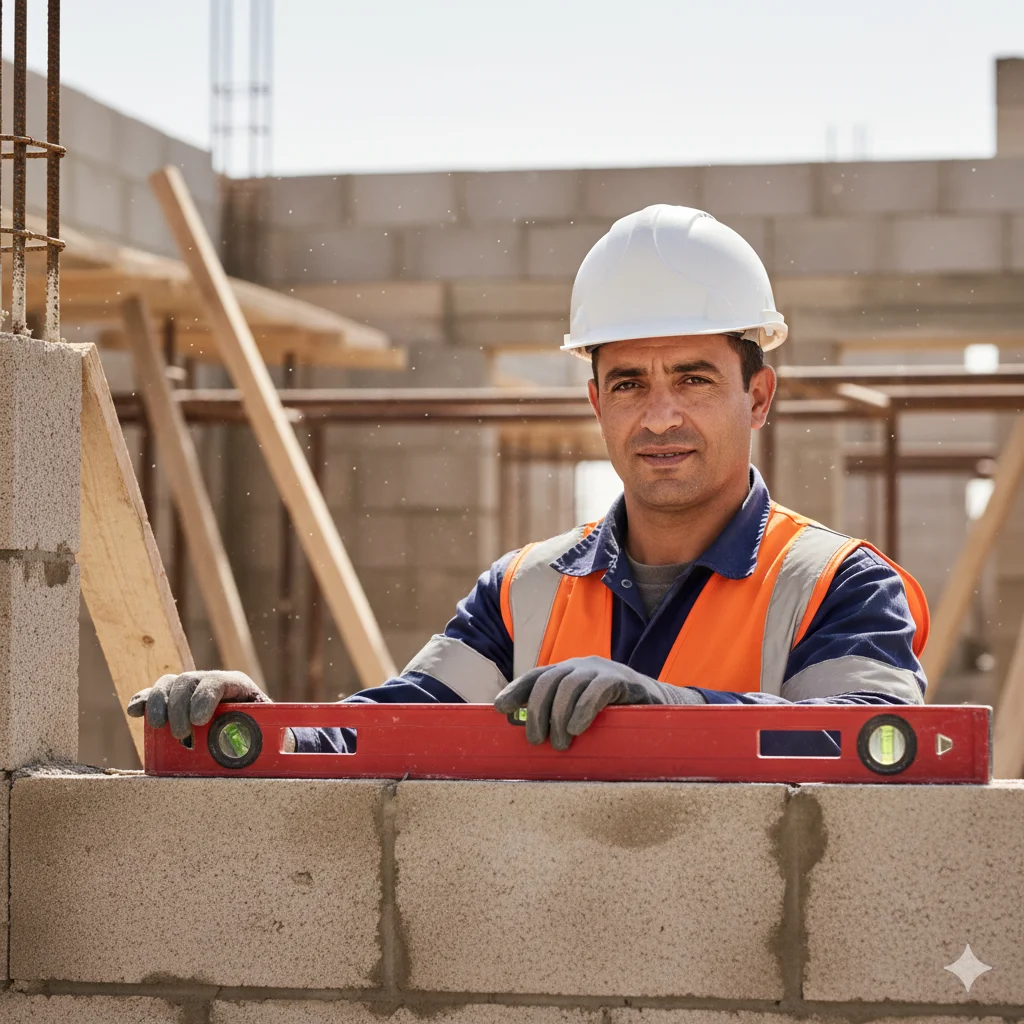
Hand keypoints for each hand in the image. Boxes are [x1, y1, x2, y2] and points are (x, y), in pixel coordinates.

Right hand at [127, 670, 269, 740]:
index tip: (199, 721)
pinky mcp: (174, 702)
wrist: (254, 735)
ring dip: (159, 703)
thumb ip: (260, 739)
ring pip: (168, 683)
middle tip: (182, 735)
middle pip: (188, 681)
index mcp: (237, 685)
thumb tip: (264, 752)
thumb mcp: (265, 734)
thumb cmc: (262, 736)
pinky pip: (153, 694)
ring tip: (160, 727)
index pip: (216, 682)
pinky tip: (135, 712)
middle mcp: (211, 682)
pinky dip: (143, 701)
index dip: (205, 698)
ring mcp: (191, 690)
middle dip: (180, 707)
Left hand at [494, 655, 704, 749]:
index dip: (516, 690)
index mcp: (568, 672)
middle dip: (537, 711)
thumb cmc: (616, 717)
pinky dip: (583, 709)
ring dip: (558, 716)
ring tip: (559, 743)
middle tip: (536, 741)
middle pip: (548, 680)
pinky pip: (598, 690)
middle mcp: (582, 665)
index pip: (536, 676)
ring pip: (569, 684)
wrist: (662, 709)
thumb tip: (525, 733)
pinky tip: (578, 729)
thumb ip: (558, 719)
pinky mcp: (625, 681)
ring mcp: (603, 670)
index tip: (500, 710)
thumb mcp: (583, 716)